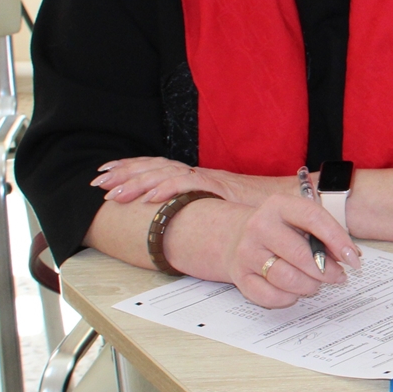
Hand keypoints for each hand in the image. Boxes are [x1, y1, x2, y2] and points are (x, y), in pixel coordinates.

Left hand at [93, 158, 287, 207]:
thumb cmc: (262, 213)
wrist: (293, 205)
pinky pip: (190, 183)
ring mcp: (210, 178)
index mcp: (199, 178)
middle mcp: (201, 174)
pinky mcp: (221, 185)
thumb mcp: (225, 211)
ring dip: (138, 182)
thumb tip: (181, 225)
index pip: (159, 168)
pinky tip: (151, 196)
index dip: (131, 170)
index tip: (106, 175)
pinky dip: (169, 188)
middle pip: (156, 167)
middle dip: (125, 174)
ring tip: (116, 193)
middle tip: (99, 184)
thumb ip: (205, 213)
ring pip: (167, 172)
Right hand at [169, 193, 358, 308]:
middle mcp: (259, 226)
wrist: (235, 237)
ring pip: (287, 278)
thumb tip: (350, 257)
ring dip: (309, 286)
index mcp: (279, 206)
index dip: (338, 240)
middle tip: (338, 276)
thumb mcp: (302, 221)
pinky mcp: (239, 276)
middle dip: (327, 271)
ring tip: (315, 283)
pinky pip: (271, 296)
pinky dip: (289, 298)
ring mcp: (246, 252)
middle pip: (301, 254)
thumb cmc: (281, 230)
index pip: (313, 218)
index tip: (353, 259)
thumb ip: (325, 234)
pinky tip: (294, 291)